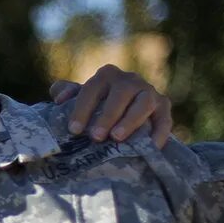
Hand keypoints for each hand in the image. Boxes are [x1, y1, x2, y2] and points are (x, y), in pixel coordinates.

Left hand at [52, 64, 172, 147]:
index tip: (74, 130)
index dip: (82, 109)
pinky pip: (164, 119)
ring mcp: (148, 92)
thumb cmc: (97, 106)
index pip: (92, 88)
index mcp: (106, 76)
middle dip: (107, 116)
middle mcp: (129, 80)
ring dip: (131, 120)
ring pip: (143, 102)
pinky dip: (159, 132)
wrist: (125, 113)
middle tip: (96, 137)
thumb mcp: (81, 98)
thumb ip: (67, 93)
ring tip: (117, 137)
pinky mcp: (164, 106)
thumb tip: (60, 99)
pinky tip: (151, 146)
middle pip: (120, 94)